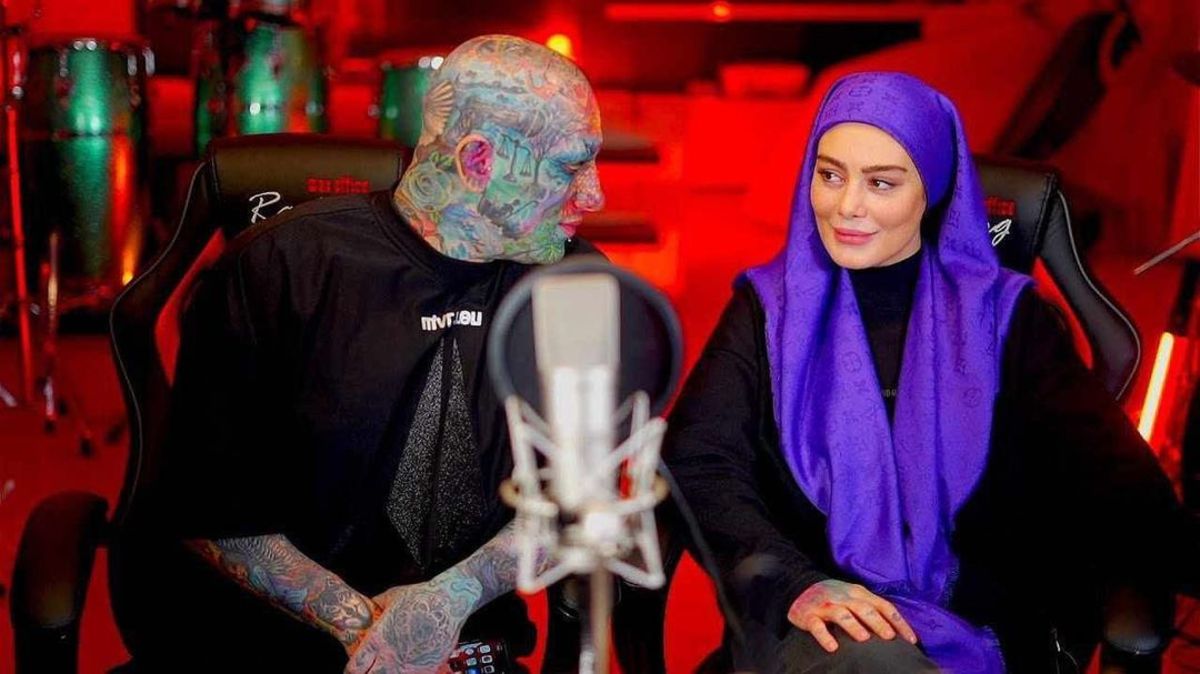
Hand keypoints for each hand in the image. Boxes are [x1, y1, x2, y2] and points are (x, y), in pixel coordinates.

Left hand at [344, 571, 482, 673]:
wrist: (448, 601)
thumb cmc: (420, 596)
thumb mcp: (391, 597)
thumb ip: (377, 607)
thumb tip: (371, 608)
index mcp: (378, 639)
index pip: (355, 667)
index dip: (353, 670)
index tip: (356, 668)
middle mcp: (391, 655)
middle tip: (372, 670)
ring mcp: (409, 665)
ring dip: (389, 673)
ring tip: (393, 666)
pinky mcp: (427, 669)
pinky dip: (410, 673)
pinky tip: (411, 667)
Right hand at [787, 579, 917, 652]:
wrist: (799, 586)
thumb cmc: (834, 597)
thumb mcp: (854, 595)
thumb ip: (872, 607)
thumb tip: (897, 629)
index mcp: (859, 593)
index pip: (883, 606)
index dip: (898, 622)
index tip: (911, 639)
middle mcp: (844, 597)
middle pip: (864, 608)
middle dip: (878, 623)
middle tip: (889, 637)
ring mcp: (826, 606)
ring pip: (842, 614)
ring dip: (853, 626)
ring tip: (864, 638)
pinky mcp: (809, 615)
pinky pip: (817, 626)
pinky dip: (825, 636)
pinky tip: (833, 647)